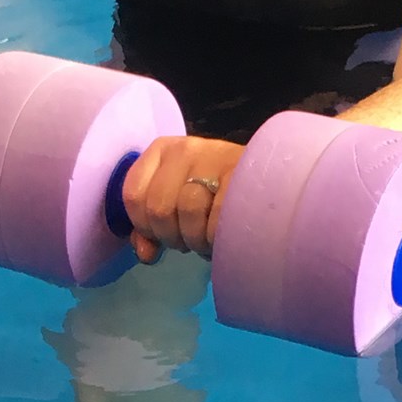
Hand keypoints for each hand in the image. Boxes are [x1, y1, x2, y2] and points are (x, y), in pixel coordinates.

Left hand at [118, 135, 244, 263]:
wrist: (269, 180)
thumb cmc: (214, 192)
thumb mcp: (177, 200)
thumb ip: (151, 226)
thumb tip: (145, 252)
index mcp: (162, 150)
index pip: (132, 195)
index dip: (143, 225)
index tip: (159, 234)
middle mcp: (186, 148)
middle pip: (159, 208)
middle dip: (171, 236)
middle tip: (188, 240)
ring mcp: (215, 157)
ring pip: (188, 211)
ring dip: (195, 239)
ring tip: (206, 239)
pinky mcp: (241, 173)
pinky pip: (218, 218)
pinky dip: (217, 237)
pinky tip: (223, 237)